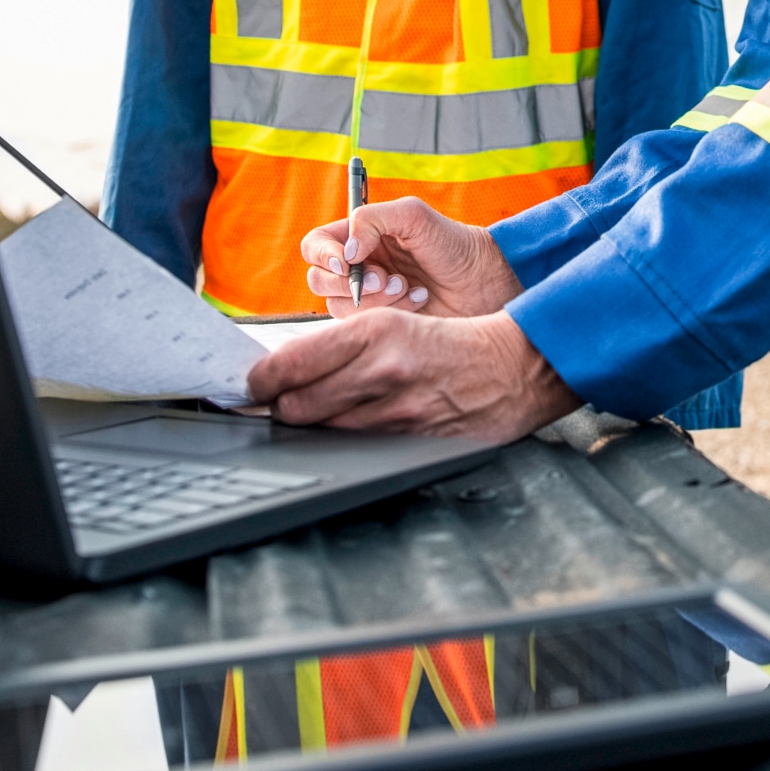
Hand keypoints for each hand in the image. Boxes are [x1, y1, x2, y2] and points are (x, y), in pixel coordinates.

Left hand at [247, 307, 578, 438]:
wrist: (515, 367)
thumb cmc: (451, 341)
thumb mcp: (393, 323)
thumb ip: (342, 346)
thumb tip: (287, 367)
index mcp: (374, 332)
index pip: (289, 364)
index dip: (260, 381)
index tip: (254, 383)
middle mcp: (381, 371)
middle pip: (294, 407)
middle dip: (281, 407)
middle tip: (280, 401)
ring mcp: (396, 412)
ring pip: (321, 431)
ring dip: (312, 425)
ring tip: (319, 412)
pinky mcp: (410, 442)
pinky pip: (356, 447)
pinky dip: (345, 439)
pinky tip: (354, 427)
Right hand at [302, 197, 523, 318]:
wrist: (484, 282)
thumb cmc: (453, 244)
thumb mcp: (414, 216)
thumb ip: (372, 220)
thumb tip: (345, 251)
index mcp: (360, 236)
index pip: (316, 245)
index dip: (324, 254)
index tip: (346, 262)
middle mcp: (358, 266)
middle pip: (320, 279)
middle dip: (353, 282)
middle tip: (388, 279)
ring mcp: (368, 297)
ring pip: (340, 306)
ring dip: (376, 299)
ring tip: (411, 288)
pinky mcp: (381, 322)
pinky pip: (363, 326)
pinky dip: (391, 313)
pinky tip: (419, 301)